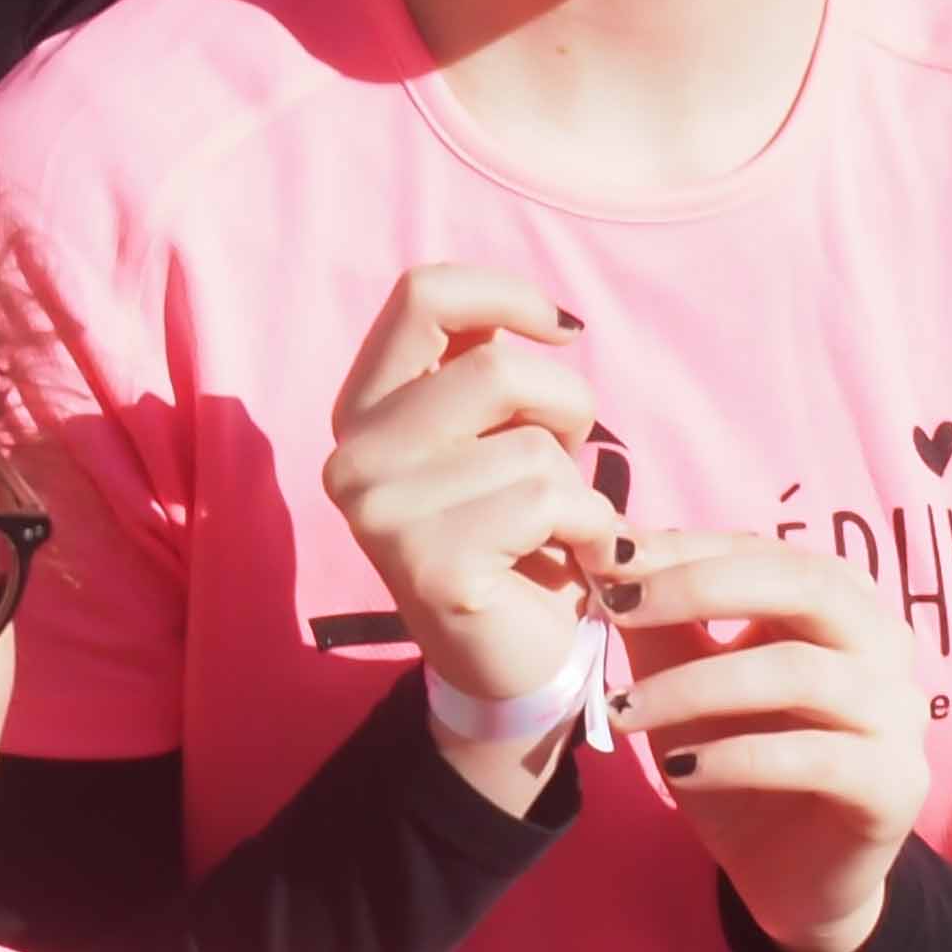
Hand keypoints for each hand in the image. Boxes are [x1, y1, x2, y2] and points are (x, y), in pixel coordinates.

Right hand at [318, 267, 623, 763]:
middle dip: (567, 407)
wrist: (512, 658)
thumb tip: (544, 318)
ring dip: (581, 484)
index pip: (423, 294)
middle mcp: (354, 457)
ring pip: (535, 444)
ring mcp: (382, 515)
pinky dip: (596, 529)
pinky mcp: (432, 566)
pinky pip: (555, 504)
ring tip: (560, 526)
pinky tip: (581, 561)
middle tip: (565, 463)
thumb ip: (491, 374)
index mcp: (364, 409)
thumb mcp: (497, 435)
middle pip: (498, 368)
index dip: (507, 294)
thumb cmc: (516, 532)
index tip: (562, 330)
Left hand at [599, 535, 932, 951]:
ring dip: (699, 685)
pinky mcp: (894, 785)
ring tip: (625, 711)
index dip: (689, 549)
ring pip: (804, 672)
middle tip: (619, 608)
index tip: (607, 557)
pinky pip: (817, 757)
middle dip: (703, 588)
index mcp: (843, 609)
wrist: (794, 883)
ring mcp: (899, 716)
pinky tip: (678, 771)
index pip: (769, 553)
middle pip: (808, 586)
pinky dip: (738, 757)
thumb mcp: (689, 695)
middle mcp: (885, 648)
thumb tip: (606, 557)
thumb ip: (663, 631)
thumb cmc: (741, 772)